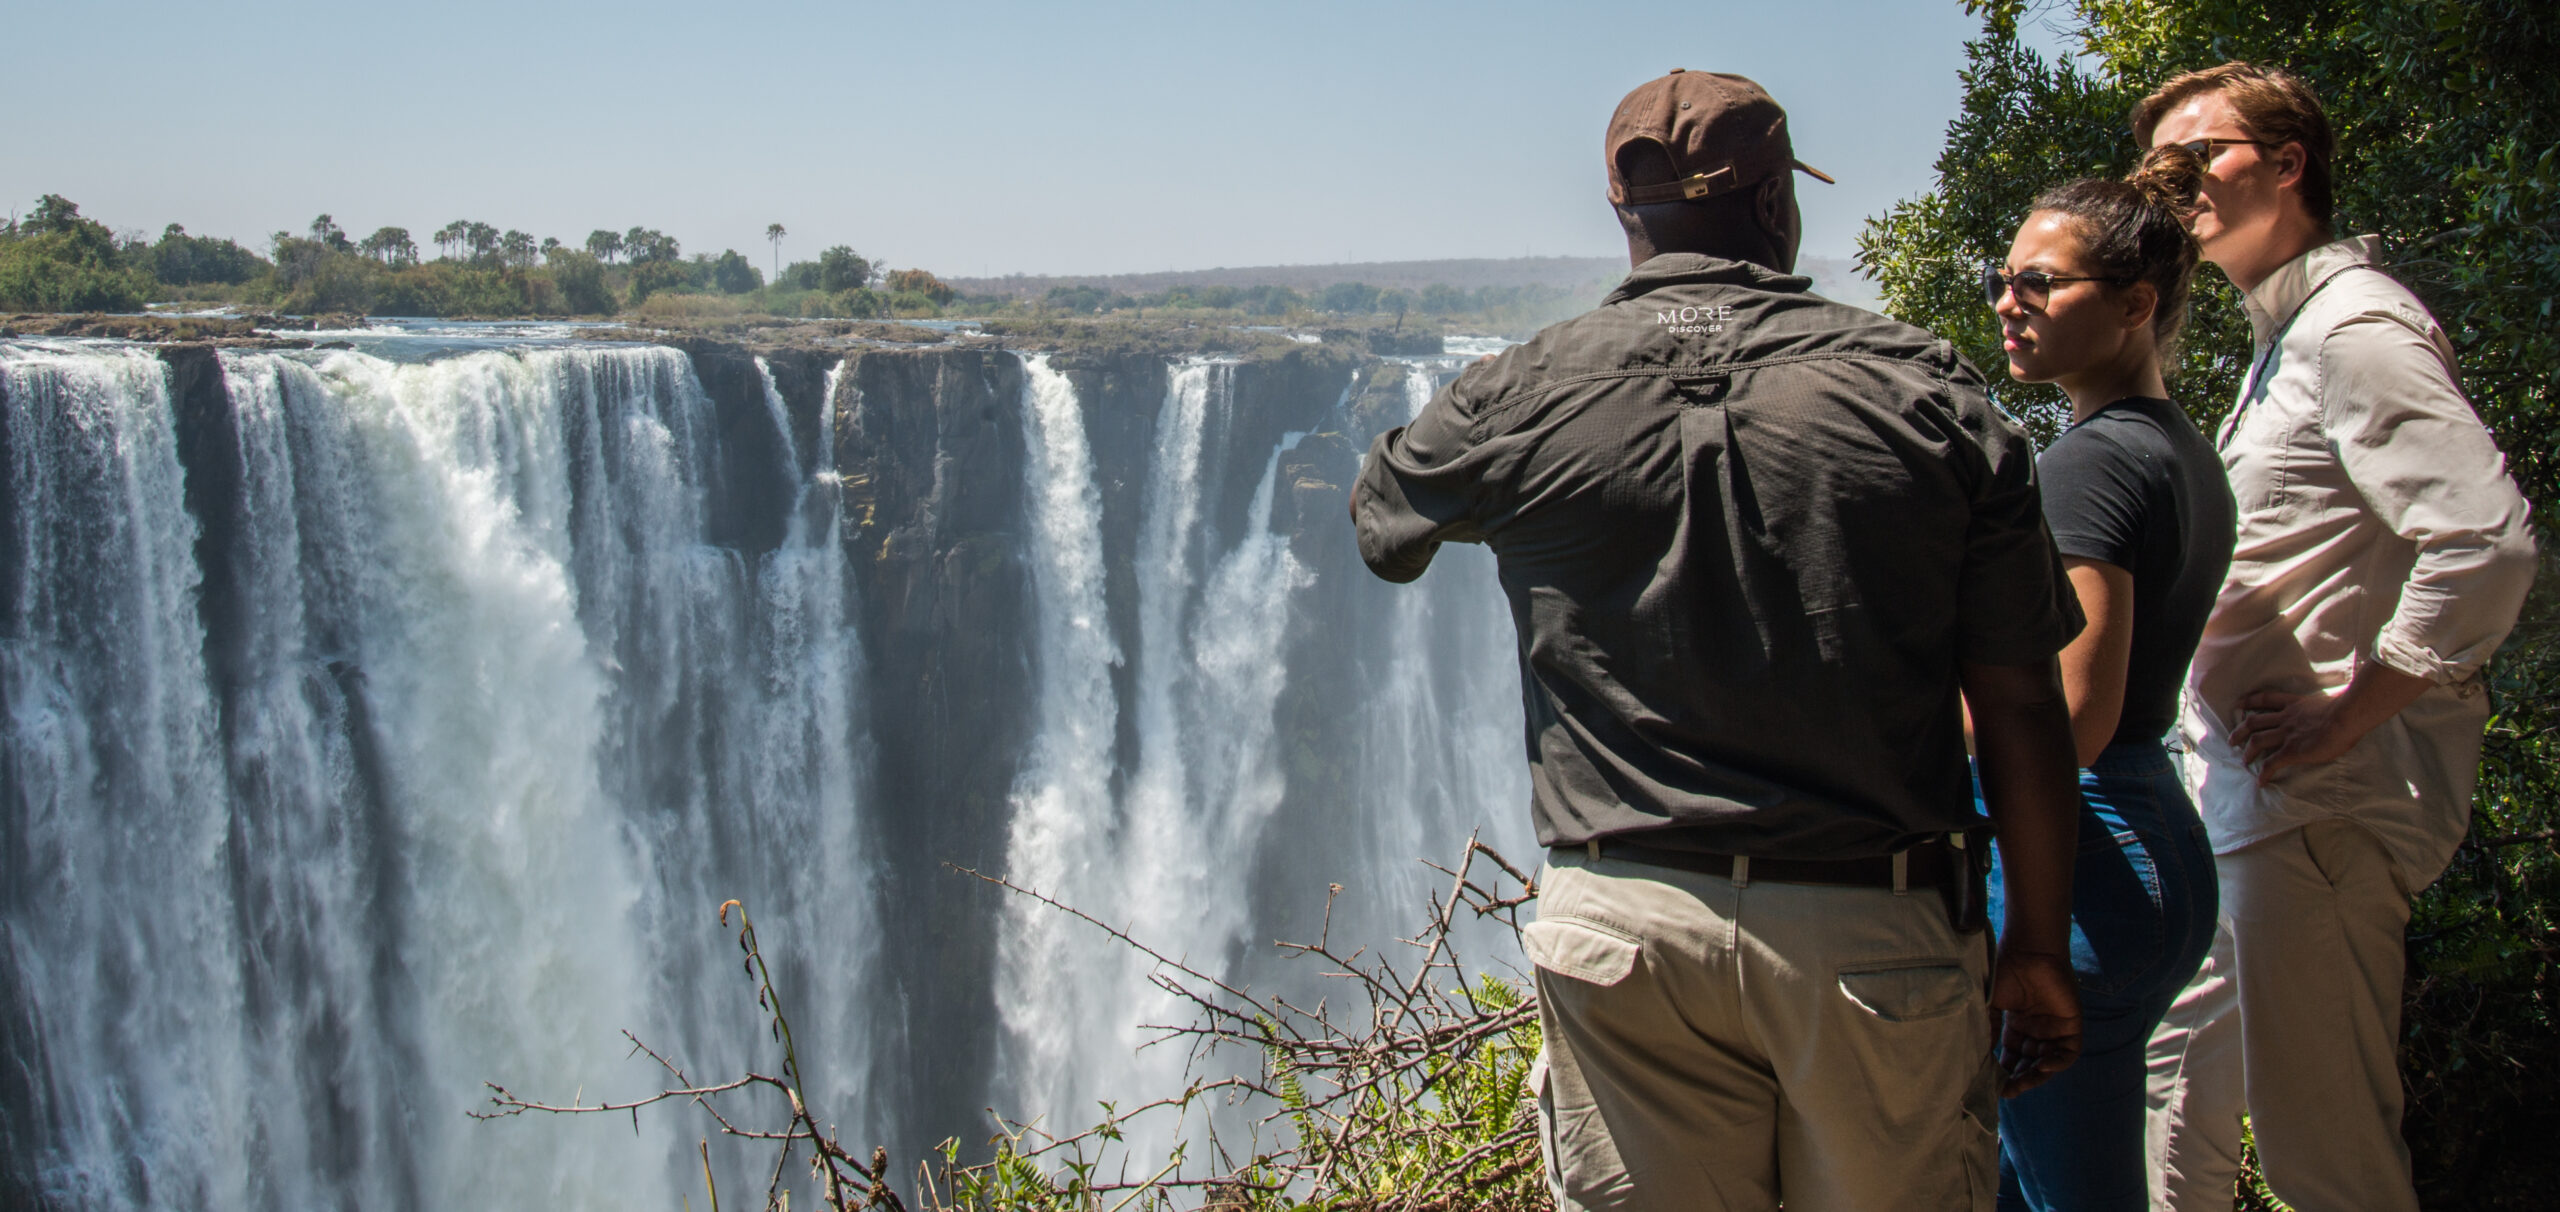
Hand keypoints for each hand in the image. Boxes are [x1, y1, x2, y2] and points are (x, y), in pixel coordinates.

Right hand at [1988, 948, 2079, 1096]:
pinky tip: (2043, 1068)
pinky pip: (2068, 1053)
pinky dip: (2058, 1063)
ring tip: (2022, 1083)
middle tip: (2007, 1090)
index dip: (2003, 1072)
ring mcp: (2054, 1028)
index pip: (2011, 1057)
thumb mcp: (1989, 1006)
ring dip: (2037, 1076)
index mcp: (2016, 1025)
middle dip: (2019, 1079)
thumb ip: (1986, 1032)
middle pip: (2029, 1063)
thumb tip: (1977, 1060)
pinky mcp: (2071, 1024)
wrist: (2027, 951)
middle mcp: (2036, 1029)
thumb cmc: (2004, 972)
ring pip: (2048, 1062)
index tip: (1991, 1085)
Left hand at [2230, 688, 2357, 778]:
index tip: (2239, 704)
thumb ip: (2317, 708)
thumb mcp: (2326, 703)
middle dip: (2240, 731)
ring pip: (2257, 741)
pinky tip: (2261, 781)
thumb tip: (2326, 712)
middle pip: (2254, 722)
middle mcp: (2286, 718)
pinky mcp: (2292, 750)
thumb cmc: (2346, 710)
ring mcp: (2287, 734)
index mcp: (2294, 704)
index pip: (2266, 699)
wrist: (2347, 717)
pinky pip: (2272, 763)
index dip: (2249, 701)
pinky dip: (2264, 773)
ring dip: (2248, 752)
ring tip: (2243, 761)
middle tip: (2232, 740)